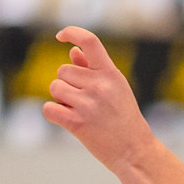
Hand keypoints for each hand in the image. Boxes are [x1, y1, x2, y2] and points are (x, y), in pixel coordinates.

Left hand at [40, 28, 153, 166]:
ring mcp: (88, 104)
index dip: (71, 32)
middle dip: (67, 84)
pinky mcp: (77, 123)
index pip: (89, 41)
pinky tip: (66, 120)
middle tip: (83, 101)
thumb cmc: (124, 118)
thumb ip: (94, 69)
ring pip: (55, 88)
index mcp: (111, 73)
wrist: (134, 151)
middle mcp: (100, 85)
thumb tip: (72, 52)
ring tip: (78, 111)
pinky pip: (48, 108)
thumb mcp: (116, 88)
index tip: (60, 36)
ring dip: (60, 99)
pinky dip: (53, 113)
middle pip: (63, 71)